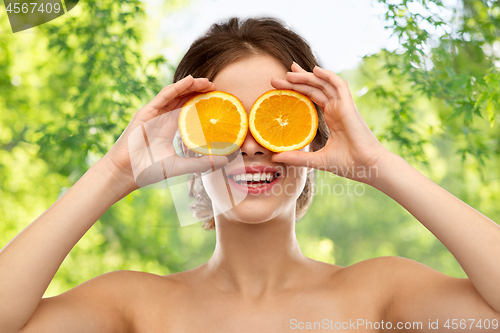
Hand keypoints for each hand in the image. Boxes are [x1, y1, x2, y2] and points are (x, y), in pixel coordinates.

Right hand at [101, 75, 228, 192]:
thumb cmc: (149, 170)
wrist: (127, 172)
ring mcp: (154, 113)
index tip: (217, 100)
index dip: (201, 103)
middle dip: (199, 91)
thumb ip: (202, 163)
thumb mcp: (181, 165)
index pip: (188, 110)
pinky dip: (177, 87)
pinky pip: (164, 95)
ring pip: (175, 94)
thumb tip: (224, 160)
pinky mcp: (146, 112)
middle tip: (216, 87)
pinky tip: (190, 80)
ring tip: (207, 82)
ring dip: (191, 85)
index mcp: (170, 127)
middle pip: (183, 98)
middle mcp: (163, 118)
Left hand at [269, 63, 390, 184]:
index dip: (298, 88)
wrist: (368, 167)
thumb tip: (275, 158)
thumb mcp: (317, 160)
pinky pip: (339, 85)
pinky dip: (328, 76)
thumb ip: (298, 157)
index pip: (312, 97)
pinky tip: (314, 70)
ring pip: (323, 84)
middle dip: (297, 80)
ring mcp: (343, 106)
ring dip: (307, 76)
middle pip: (315, 88)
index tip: (282, 84)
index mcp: (331, 118)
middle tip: (277, 77)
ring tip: (289, 72)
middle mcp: (336, 109)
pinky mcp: (349, 106)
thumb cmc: (349, 164)